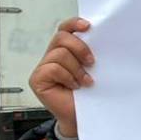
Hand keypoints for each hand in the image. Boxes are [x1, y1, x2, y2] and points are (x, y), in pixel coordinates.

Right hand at [29, 17, 94, 137]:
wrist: (82, 116)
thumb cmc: (89, 93)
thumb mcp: (93, 69)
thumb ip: (91, 54)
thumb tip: (103, 39)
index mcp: (66, 49)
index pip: (65, 29)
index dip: (74, 23)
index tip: (88, 26)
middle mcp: (52, 55)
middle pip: (62, 37)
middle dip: (80, 47)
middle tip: (92, 62)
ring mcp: (43, 67)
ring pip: (60, 54)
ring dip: (76, 68)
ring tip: (85, 81)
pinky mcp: (37, 79)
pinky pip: (53, 68)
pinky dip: (67, 77)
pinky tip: (74, 86)